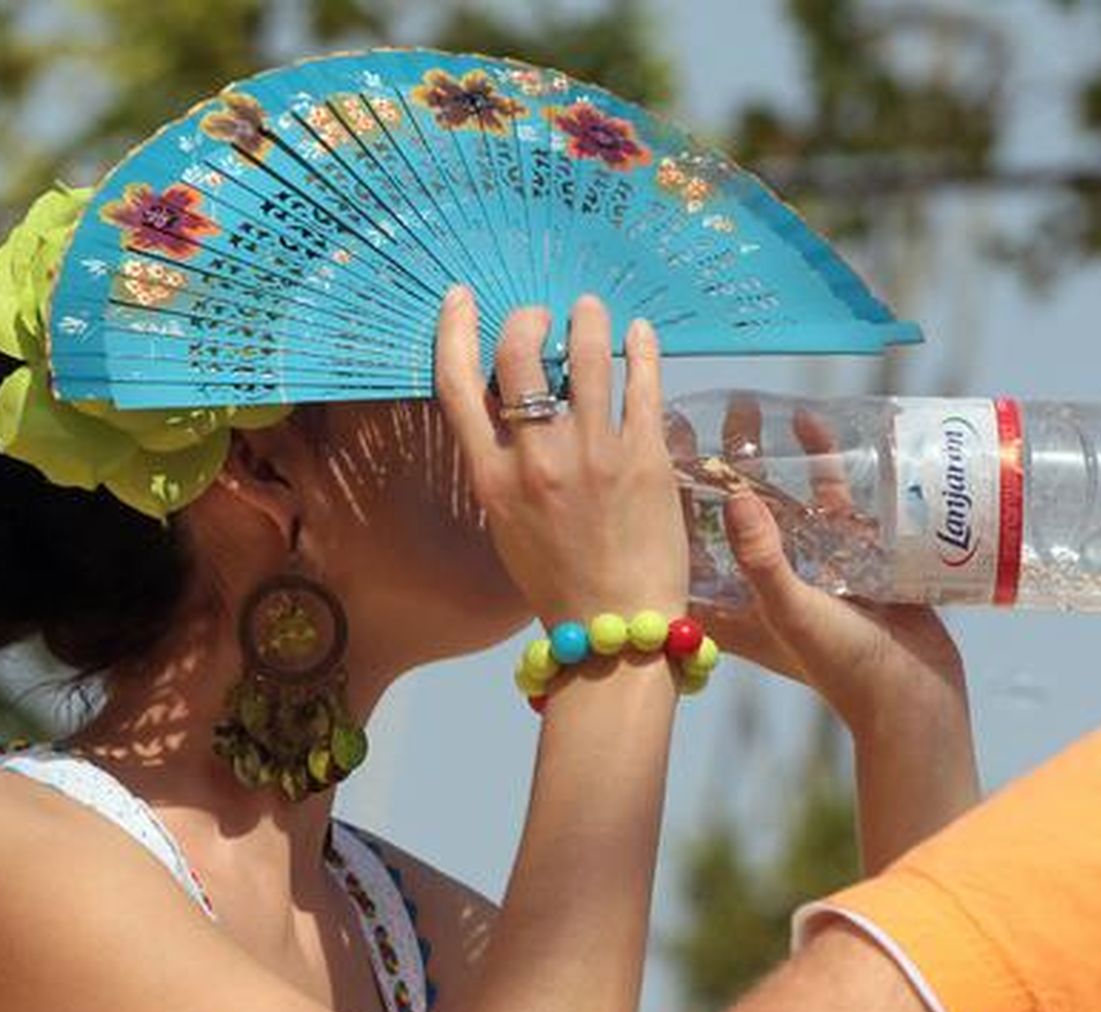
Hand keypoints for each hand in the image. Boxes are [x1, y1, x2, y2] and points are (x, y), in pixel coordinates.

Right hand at [434, 288, 687, 624]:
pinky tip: (641, 334)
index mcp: (492, 479)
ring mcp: (595, 455)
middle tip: (545, 315)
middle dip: (528, 318)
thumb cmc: (558, 580)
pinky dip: (642, 348)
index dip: (454, 331)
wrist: (616, 625)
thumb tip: (517, 404)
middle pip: (518, 354)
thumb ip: (504, 465)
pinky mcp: (646, 458)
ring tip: (593, 310)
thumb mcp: (506, 523)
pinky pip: (643, 383)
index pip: (458, 385)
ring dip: (589, 320)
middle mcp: (538, 459)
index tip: (460, 298)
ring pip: (587, 355)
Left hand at [688, 395, 967, 738]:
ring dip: (761, 460)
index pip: (683, 544)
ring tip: (750, 409)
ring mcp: (804, 569)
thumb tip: (734, 498)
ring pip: (772, 502)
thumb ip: (761, 558)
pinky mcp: (847, 557)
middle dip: (712, 465)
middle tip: (702, 415)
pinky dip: (818, 467)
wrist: (913, 693)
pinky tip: (811, 427)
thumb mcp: (789, 611)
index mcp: (730, 605)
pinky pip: (826, 501)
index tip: (653, 449)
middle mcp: (759, 584)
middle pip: (723, 514)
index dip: (665, 499)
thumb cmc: (841, 666)